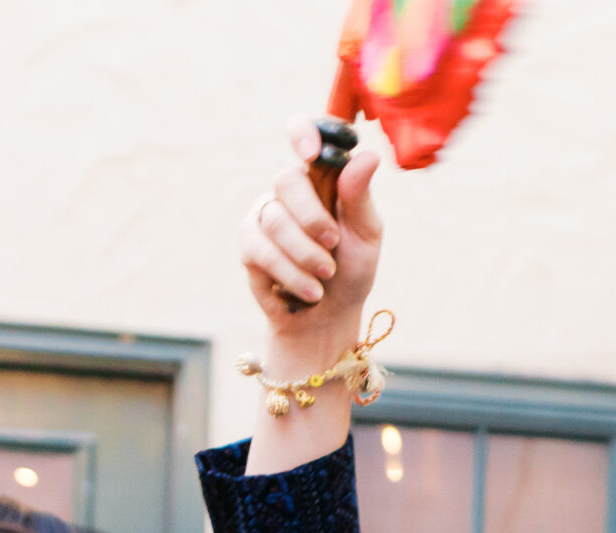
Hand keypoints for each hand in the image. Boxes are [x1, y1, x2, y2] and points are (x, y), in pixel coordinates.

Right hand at [240, 115, 384, 356]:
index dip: (302, 133)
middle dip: (313, 219)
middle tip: (333, 245)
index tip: (310, 152)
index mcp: (321, 178)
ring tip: (325, 274)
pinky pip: (261, 250)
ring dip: (306, 254)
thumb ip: (360, 196)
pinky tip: (308, 290)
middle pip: (286, 180)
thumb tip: (366, 155)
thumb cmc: (352, 270)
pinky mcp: (249, 243)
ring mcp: (265, 214)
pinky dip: (290, 273)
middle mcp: (290, 191)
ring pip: (275, 220)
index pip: (304, 134)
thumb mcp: (367, 235)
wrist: (329, 316)